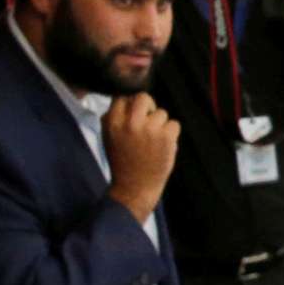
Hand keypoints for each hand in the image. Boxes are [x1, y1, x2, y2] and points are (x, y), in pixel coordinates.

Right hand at [105, 94, 178, 219]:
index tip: (134, 116)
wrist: (134, 187)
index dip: (131, 105)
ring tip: (153, 141)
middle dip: (148, 107)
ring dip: (160, 125)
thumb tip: (126, 99)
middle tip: (148, 120)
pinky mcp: (166, 137)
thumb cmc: (122, 162)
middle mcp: (130, 123)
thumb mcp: (108, 137)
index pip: (123, 97)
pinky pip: (174, 124)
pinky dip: (171, 134)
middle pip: (144, 97)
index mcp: (112, 122)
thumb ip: (115, 118)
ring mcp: (150, 129)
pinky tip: (162, 146)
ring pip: (162, 112)